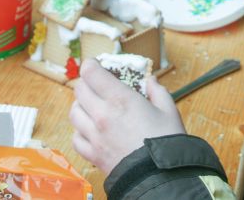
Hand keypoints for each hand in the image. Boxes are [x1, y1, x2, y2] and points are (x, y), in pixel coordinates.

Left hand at [70, 59, 185, 174]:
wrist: (160, 177)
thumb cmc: (166, 142)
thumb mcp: (169, 110)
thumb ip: (158, 92)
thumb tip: (151, 81)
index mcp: (120, 99)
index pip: (91, 73)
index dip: (91, 65)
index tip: (96, 65)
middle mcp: (102, 114)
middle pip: (79, 90)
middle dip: (87, 83)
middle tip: (96, 84)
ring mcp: (94, 136)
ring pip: (74, 112)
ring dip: (81, 105)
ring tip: (91, 106)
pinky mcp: (92, 154)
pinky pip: (76, 137)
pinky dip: (80, 131)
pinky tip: (90, 130)